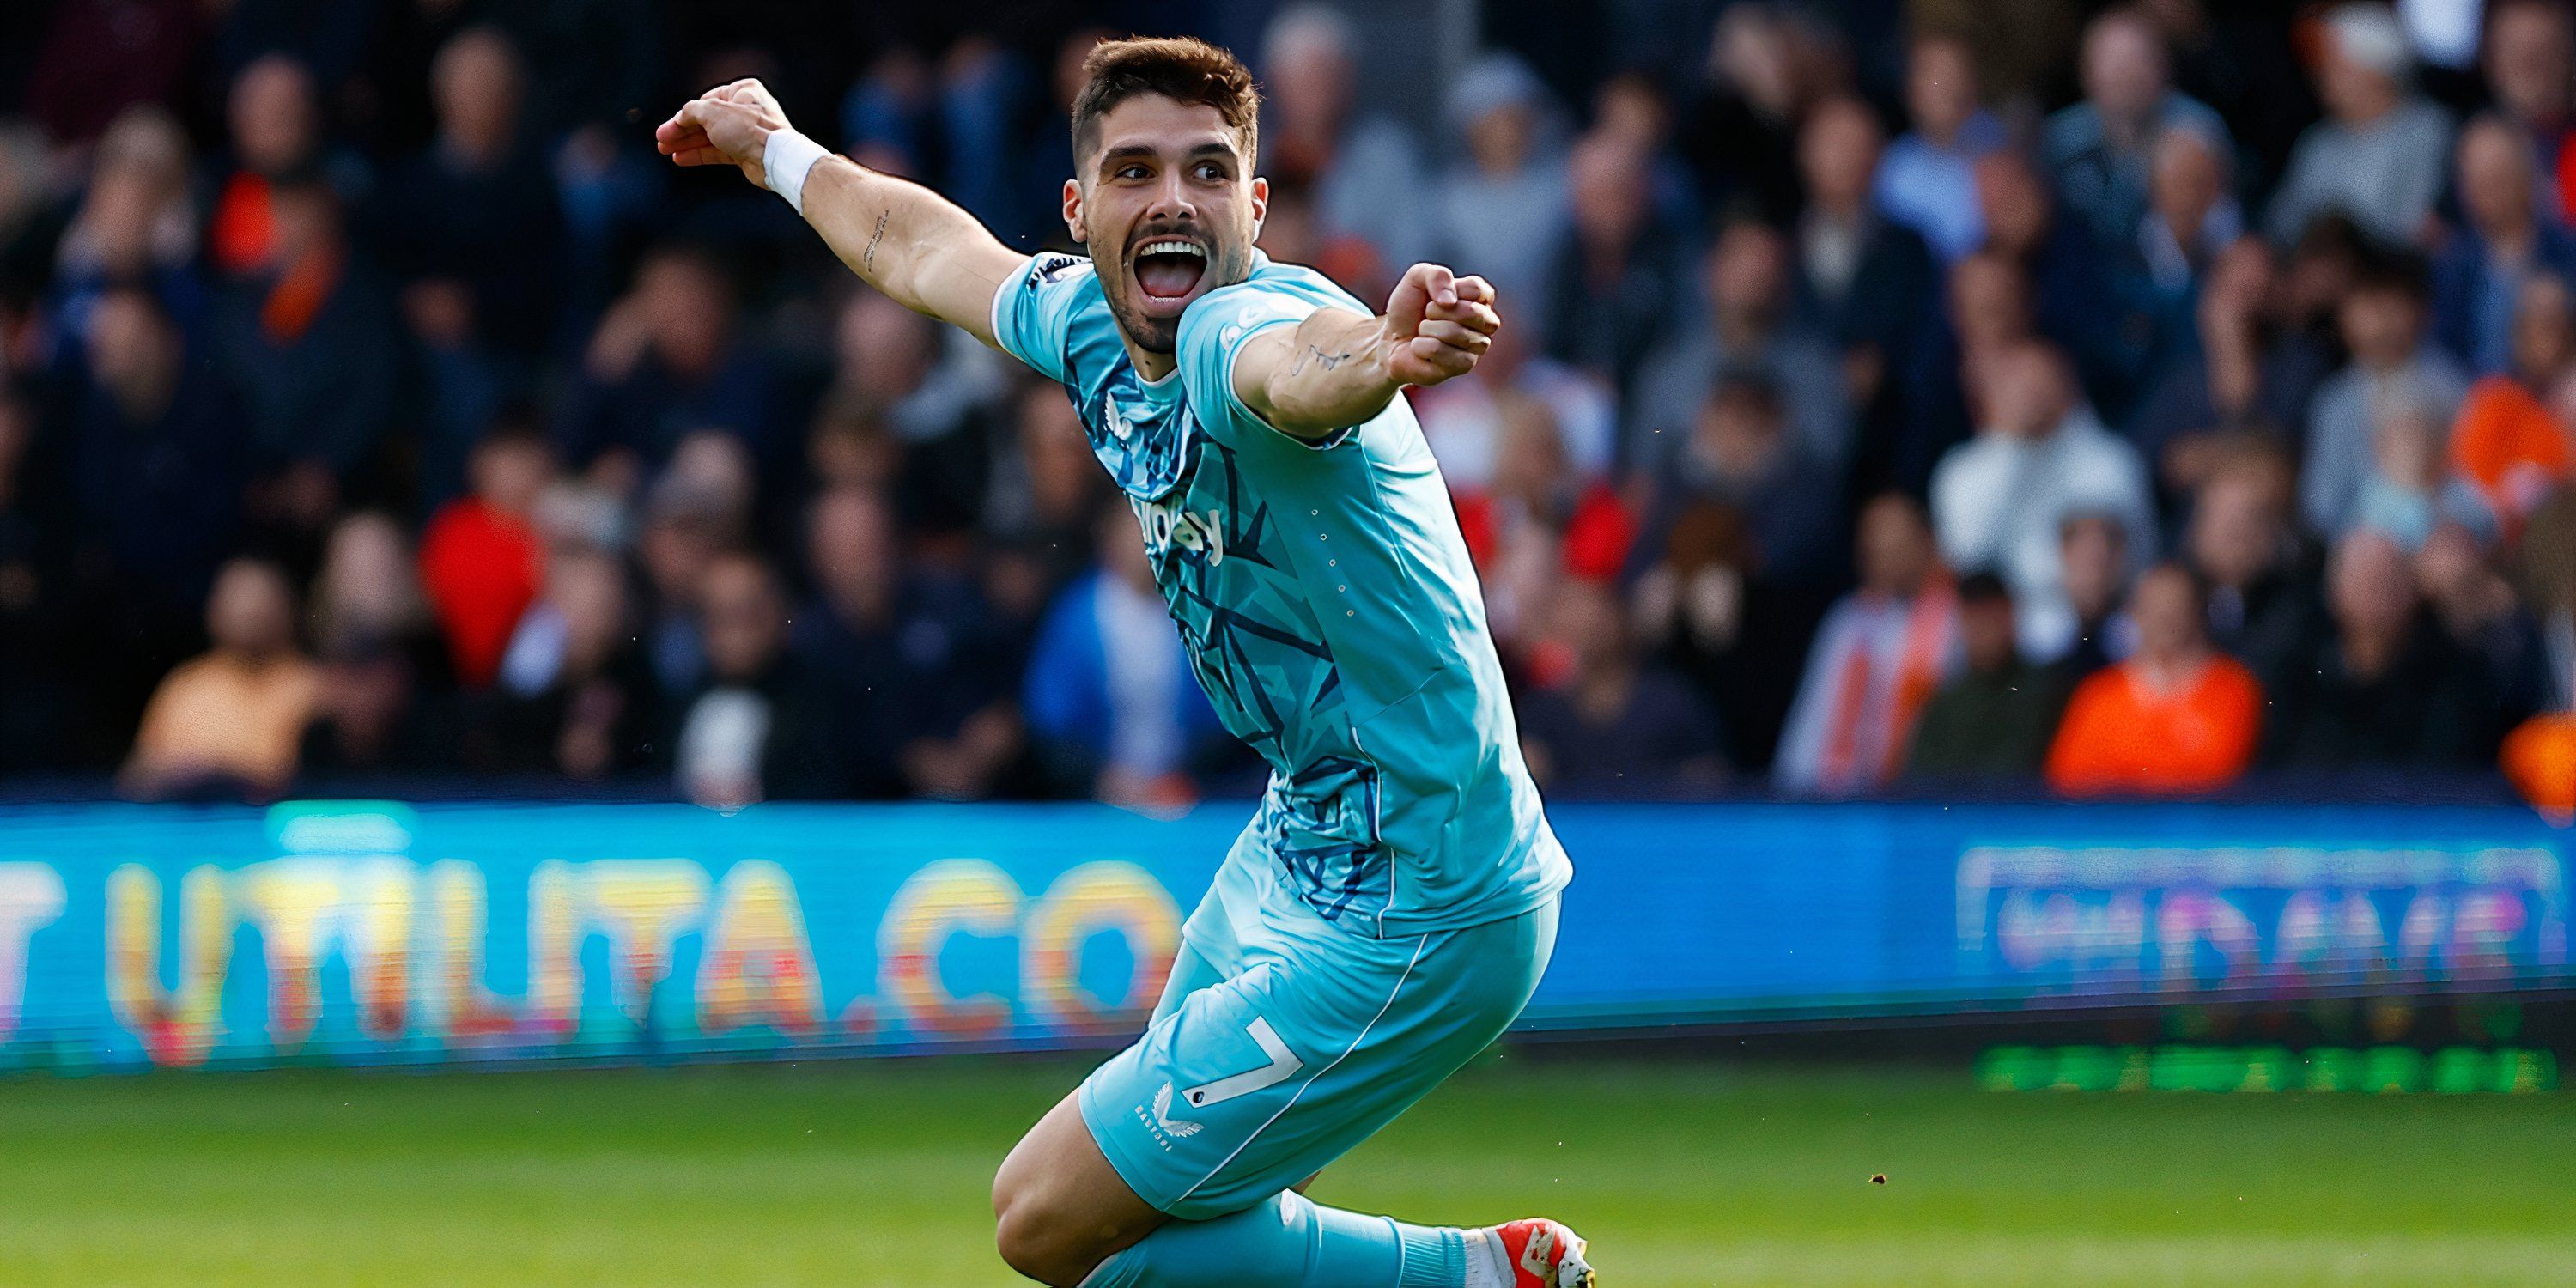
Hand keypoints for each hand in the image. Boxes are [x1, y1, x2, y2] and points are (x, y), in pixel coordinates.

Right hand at [655, 79, 793, 187]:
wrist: (775, 158)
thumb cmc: (750, 129)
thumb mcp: (713, 112)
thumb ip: (692, 111)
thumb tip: (681, 117)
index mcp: (743, 91)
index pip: (706, 101)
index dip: (685, 115)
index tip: (669, 127)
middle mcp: (746, 110)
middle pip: (706, 120)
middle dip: (682, 130)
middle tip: (662, 140)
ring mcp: (746, 133)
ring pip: (710, 137)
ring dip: (688, 143)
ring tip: (666, 150)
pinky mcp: (746, 152)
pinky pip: (718, 152)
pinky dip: (700, 154)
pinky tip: (682, 158)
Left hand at [1380, 263, 1499, 387]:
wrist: (1392, 338)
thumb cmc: (1410, 308)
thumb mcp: (1418, 278)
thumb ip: (1437, 275)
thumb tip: (1450, 302)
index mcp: (1480, 299)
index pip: (1477, 290)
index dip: (1450, 290)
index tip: (1435, 296)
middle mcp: (1486, 323)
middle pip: (1471, 312)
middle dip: (1436, 311)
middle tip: (1426, 315)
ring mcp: (1478, 346)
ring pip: (1454, 333)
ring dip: (1427, 329)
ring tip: (1423, 332)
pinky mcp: (1464, 366)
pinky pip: (1439, 351)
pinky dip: (1421, 346)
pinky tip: (1421, 348)